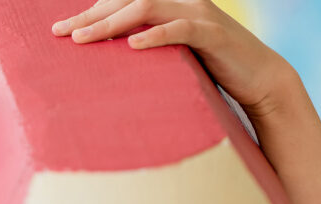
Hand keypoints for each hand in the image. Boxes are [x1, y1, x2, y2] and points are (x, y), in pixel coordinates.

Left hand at [52, 0, 297, 118]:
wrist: (260, 78)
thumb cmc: (211, 70)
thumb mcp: (171, 58)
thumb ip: (145, 51)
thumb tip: (108, 64)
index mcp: (169, 4)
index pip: (123, 0)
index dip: (91, 11)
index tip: (59, 28)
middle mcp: (182, 1)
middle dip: (92, 15)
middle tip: (60, 32)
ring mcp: (198, 14)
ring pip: (147, 7)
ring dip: (112, 22)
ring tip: (84, 39)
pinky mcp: (213, 35)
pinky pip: (180, 29)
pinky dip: (155, 35)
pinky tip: (132, 46)